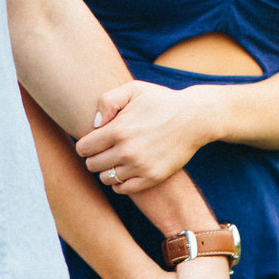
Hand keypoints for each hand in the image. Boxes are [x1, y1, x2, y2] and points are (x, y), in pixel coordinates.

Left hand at [75, 82, 212, 193]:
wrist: (195, 118)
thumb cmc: (161, 101)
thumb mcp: (134, 89)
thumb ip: (107, 101)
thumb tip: (94, 125)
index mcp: (118, 129)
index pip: (83, 148)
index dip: (84, 144)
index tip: (93, 141)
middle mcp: (127, 151)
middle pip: (91, 165)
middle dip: (94, 157)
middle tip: (104, 150)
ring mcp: (140, 166)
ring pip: (105, 178)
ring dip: (106, 170)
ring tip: (115, 160)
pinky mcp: (152, 177)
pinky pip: (123, 189)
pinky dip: (119, 182)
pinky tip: (124, 171)